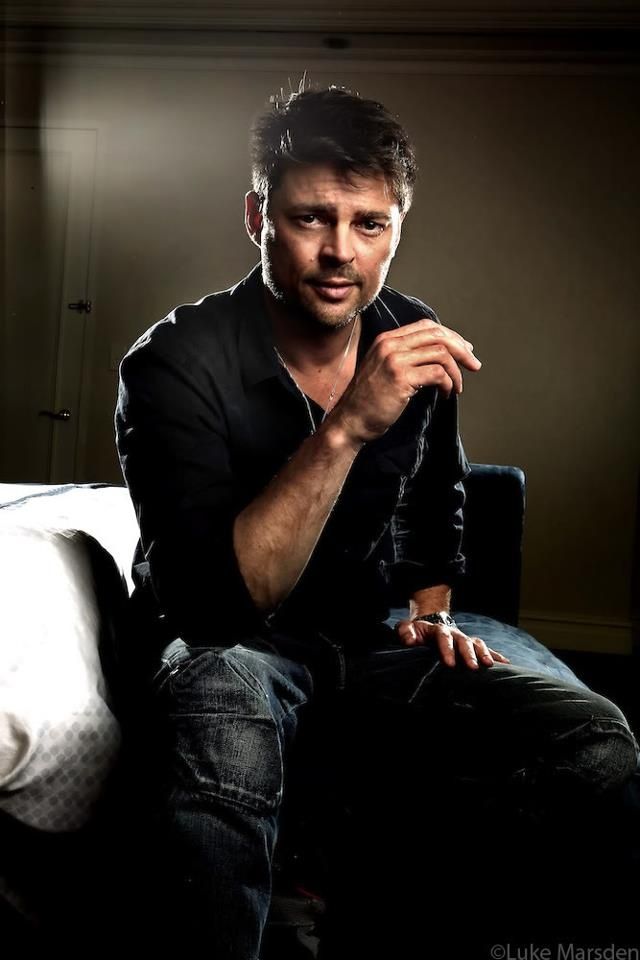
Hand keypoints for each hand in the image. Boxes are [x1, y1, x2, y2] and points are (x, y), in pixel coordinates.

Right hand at [331, 317, 481, 443]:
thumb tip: (441, 357)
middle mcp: (390, 344)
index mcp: (387, 339)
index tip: (465, 351)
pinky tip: (447, 395)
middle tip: (474, 366)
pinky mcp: (401, 378)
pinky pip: (438, 373)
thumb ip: (406, 358)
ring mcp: (395, 360)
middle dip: (461, 350)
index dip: (451, 336)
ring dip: (456, 371)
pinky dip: (449, 383)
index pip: (427, 326)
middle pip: (438, 335)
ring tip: (457, 388)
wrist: (350, 421)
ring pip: (441, 353)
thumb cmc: (369, 401)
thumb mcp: (385, 370)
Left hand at [395, 617, 510, 670]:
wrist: (427, 627)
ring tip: (490, 665)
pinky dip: (496, 655)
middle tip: (473, 667)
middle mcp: (455, 634)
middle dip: (469, 654)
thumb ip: (406, 632)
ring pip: (477, 644)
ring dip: (485, 653)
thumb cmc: (416, 632)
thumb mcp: (407, 629)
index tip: (450, 664)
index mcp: (438, 630)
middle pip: (464, 641)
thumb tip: (411, 640)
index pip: (443, 637)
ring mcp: (464, 639)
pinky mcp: (471, 647)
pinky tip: (506, 664)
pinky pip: (486, 649)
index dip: (447, 649)